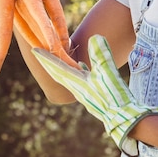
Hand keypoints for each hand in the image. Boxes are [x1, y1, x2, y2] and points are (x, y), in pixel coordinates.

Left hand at [32, 34, 157, 156]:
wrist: (123, 119)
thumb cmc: (115, 97)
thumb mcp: (109, 73)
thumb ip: (101, 55)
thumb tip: (94, 36)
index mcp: (77, 83)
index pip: (57, 68)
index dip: (46, 58)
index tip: (34, 49)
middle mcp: (77, 89)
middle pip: (58, 74)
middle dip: (48, 63)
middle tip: (38, 53)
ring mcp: (85, 93)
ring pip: (69, 77)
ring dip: (61, 67)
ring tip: (57, 58)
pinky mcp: (94, 96)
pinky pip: (80, 80)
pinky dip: (78, 71)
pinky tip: (83, 67)